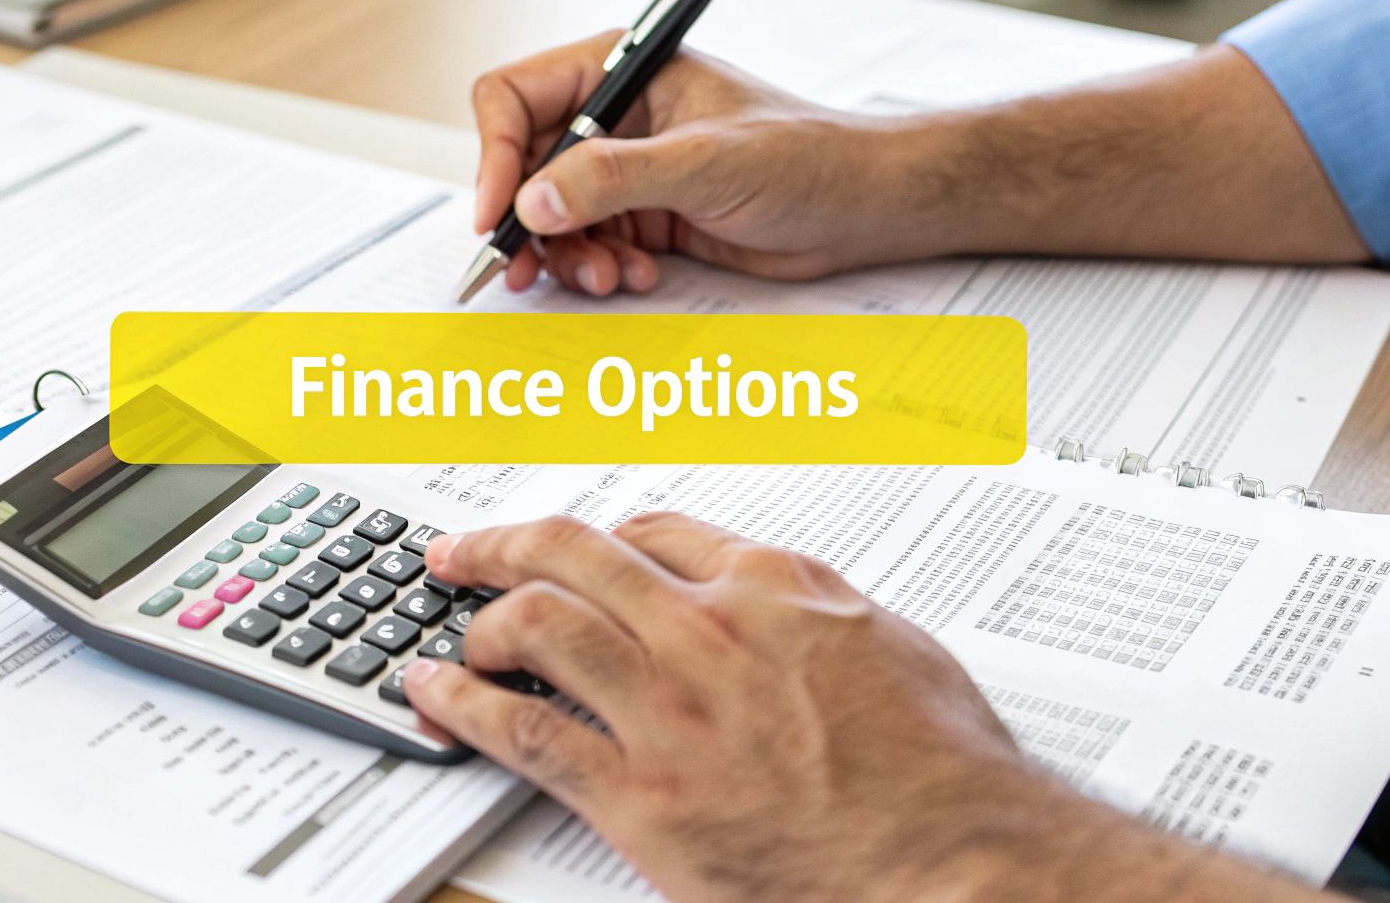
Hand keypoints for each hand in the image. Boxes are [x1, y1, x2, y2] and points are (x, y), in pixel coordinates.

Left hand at [403, 513, 1329, 902]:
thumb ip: (811, 611)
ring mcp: (669, 708)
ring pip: (536, 624)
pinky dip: (461, 704)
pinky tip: (431, 695)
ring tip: (456, 634)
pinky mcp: (641, 794)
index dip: (603, 537)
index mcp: (773, 586)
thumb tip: (777, 600)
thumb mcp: (890, 646)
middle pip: (574, 554)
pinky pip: (523, 730)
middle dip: (505, 545)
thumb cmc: (943, 768)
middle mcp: (709, 629)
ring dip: (480, 621)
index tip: (580, 549)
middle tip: (461, 553)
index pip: (657, 530)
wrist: (957, 859)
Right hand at [470, 32, 965, 295]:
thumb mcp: (705, 164)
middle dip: (529, 221)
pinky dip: (599, 268)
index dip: (494, 155)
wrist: (861, 208)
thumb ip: (615, 179)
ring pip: (554, 215)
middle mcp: (615, 117)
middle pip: (525, 166)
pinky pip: (591, 244)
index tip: (499, 213)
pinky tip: (634, 277)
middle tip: (527, 271)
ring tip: (605, 277)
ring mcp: (628, 169)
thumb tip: (536, 199)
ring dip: (568, 254)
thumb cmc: (804, 158)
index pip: (515, 98)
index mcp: (622, 72)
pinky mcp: (646, 216)